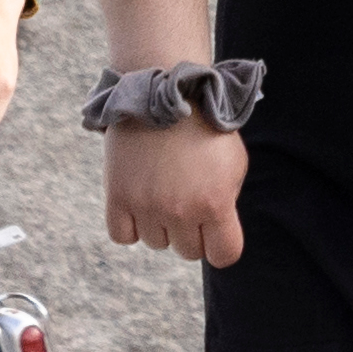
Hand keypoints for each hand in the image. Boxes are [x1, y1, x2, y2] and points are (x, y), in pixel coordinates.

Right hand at [106, 121, 247, 267]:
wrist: (164, 95)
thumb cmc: (205, 130)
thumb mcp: (234, 165)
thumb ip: (227, 203)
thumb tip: (216, 231)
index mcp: (215, 204)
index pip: (224, 256)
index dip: (222, 246)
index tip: (216, 233)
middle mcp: (180, 211)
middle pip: (189, 252)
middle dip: (192, 232)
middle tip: (188, 201)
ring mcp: (147, 206)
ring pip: (156, 243)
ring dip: (161, 225)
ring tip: (163, 192)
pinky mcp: (118, 197)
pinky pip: (123, 236)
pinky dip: (130, 226)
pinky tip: (139, 202)